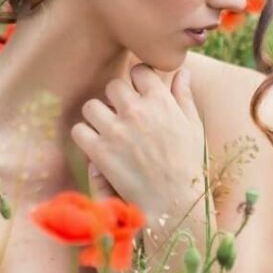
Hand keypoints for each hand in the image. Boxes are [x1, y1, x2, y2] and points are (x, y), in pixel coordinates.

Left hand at [71, 63, 206, 222]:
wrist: (175, 202)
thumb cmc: (188, 164)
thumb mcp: (193, 126)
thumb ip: (184, 96)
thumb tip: (183, 70)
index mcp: (160, 101)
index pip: (139, 70)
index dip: (137, 80)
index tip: (138, 92)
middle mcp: (137, 111)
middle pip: (113, 86)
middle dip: (116, 98)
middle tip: (121, 114)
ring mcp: (116, 131)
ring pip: (91, 106)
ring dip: (97, 116)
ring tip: (106, 129)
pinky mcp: (100, 152)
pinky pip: (79, 130)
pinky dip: (84, 136)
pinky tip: (95, 145)